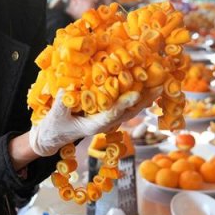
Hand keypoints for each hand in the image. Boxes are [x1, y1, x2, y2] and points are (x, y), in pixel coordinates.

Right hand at [29, 89, 157, 156]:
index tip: (136, 94)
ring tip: (159, 80)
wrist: (53, 135)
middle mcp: (106, 122)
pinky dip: (135, 91)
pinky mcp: (107, 110)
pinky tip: (143, 79)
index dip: (124, 104)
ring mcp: (108, 117)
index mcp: (94, 126)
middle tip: (161, 83)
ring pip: (130, 107)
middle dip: (145, 98)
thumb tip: (67, 90)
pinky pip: (124, 102)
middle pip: (129, 111)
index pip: (112, 114)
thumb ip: (62, 105)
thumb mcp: (54, 117)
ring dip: (145, 94)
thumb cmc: (53, 128)